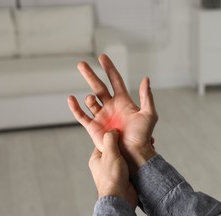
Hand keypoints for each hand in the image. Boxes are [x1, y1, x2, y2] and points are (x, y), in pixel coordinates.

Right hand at [68, 54, 157, 171]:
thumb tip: (145, 78)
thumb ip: (146, 96)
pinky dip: (75, 107)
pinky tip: (71, 98)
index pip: (115, 81)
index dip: (109, 69)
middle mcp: (111, 106)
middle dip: (90, 75)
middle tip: (80, 64)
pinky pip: (81, 115)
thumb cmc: (143, 135)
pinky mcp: (94, 127)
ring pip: (90, 101)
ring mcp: (102, 116)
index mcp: (124, 101)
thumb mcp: (149, 114)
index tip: (102, 57)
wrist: (134, 152)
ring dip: (90, 98)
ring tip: (94, 100)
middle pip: (98, 86)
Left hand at [89, 130, 136, 208]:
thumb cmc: (112, 178)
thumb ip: (110, 140)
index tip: (125, 132)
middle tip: (136, 139)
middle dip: (127, 144)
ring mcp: (115, 171)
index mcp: (97, 158)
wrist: (121, 198)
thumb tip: (112, 131)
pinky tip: (143, 157)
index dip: (115, 136)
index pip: (105, 142)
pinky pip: (131, 165)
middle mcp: (105, 165)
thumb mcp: (110, 154)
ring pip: (125, 156)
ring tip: (142, 147)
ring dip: (133, 152)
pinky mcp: (124, 176)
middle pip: (117, 148)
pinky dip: (136, 161)